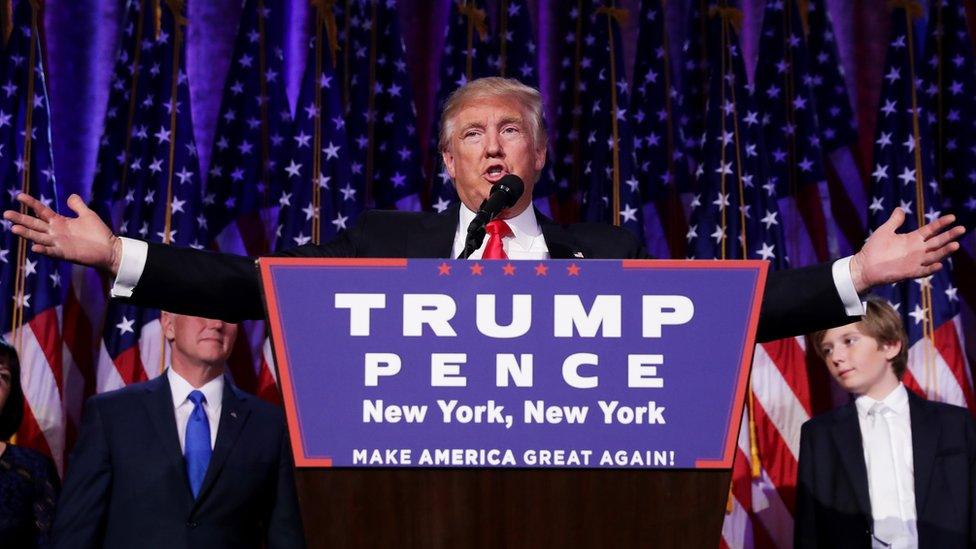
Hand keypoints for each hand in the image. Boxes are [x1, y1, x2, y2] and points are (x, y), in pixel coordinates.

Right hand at [3, 193, 121, 275]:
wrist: (110, 249)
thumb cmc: (99, 233)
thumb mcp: (87, 215)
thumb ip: (77, 205)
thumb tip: (70, 196)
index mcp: (59, 222)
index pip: (41, 211)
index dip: (31, 203)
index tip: (19, 195)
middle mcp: (55, 233)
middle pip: (35, 224)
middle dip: (21, 219)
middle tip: (6, 213)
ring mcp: (59, 244)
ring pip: (39, 238)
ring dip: (27, 234)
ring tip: (13, 228)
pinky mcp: (66, 254)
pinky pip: (52, 252)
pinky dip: (44, 250)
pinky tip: (34, 247)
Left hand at [850, 208, 965, 291]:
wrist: (864, 266)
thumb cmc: (873, 248)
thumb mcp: (885, 231)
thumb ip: (894, 221)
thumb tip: (900, 208)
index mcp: (913, 239)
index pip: (931, 230)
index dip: (941, 224)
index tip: (953, 217)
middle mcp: (917, 250)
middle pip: (937, 242)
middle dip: (949, 235)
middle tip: (962, 229)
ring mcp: (915, 261)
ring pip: (934, 256)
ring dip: (945, 251)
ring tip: (955, 245)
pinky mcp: (909, 272)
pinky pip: (923, 271)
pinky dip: (931, 268)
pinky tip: (939, 264)